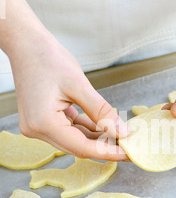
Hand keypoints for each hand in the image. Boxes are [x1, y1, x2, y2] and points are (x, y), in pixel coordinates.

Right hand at [10, 32, 128, 160]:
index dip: (107, 152)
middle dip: (103, 146)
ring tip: (119, 134)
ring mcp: (38, 126)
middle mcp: (37, 130)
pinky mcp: (42, 120)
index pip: (81, 147)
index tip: (128, 153)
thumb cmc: (47, 58)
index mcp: (43, 123)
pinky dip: (85, 129)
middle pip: (77, 147)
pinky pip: (68, 130)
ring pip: (74, 140)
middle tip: (128, 145)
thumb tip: (122, 131)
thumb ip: (101, 111)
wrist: (25, 44)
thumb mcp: (79, 85)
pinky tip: (103, 126)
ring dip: (96, 138)